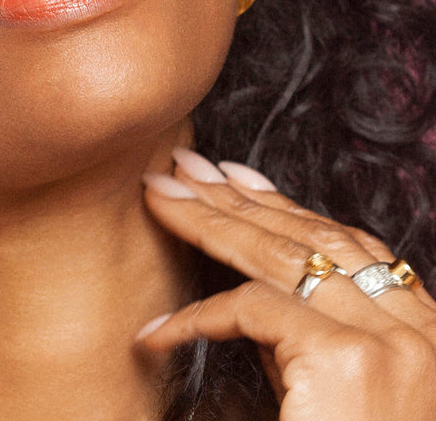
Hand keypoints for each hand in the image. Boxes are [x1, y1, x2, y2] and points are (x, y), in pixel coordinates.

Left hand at [138, 149, 435, 420]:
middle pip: (311, 241)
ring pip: (279, 258)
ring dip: (207, 221)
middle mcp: (418, 332)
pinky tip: (156, 332)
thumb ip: (305, 345)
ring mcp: (390, 345)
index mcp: (425, 336)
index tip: (234, 173)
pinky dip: (197, 318)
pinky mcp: (348, 364)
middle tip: (180, 167)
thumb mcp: (336, 398)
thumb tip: (250, 295)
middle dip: (237, 198)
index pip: (349, 246)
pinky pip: (252, 312)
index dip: (286, 204)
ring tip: (156, 197)